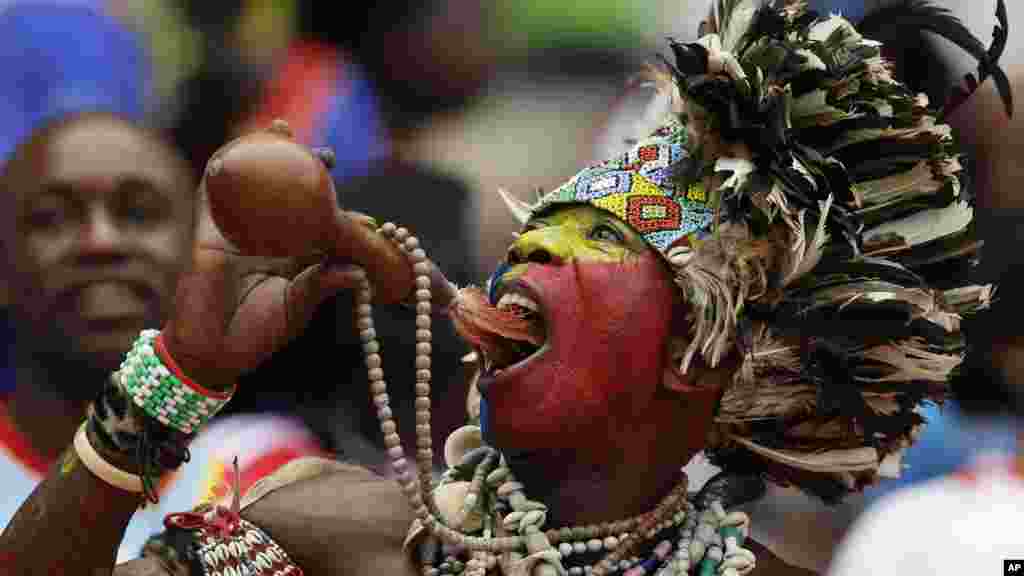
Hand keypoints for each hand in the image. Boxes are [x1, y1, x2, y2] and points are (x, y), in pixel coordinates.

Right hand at [160, 125, 414, 390]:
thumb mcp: (295, 309)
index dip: (341, 215)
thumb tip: (360, 273)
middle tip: (325, 155)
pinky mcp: (210, 234)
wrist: (210, 352)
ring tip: (282, 128)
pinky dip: (223, 171)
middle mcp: (270, 241)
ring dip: (265, 156)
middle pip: (290, 198)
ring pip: (254, 188)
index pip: (321, 229)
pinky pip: (215, 196)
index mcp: (295, 259)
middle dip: (306, 171)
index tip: (367, 217)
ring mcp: (240, 234)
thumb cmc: (255, 335)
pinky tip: (235, 147)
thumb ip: (321, 287)